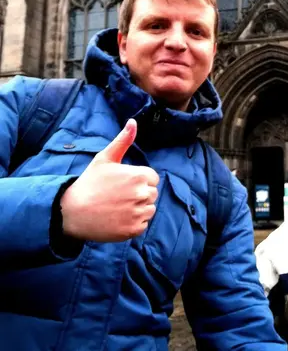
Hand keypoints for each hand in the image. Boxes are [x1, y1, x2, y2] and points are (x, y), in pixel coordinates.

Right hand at [60, 119, 159, 241]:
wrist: (71, 212)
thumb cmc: (89, 182)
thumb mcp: (105, 158)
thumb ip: (123, 140)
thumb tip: (133, 122)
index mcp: (139, 176)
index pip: (152, 178)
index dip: (138, 180)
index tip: (122, 184)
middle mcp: (142, 194)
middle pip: (152, 194)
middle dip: (139, 194)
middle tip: (118, 196)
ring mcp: (138, 213)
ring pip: (149, 209)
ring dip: (138, 209)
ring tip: (117, 207)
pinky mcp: (133, 230)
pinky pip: (143, 225)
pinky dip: (133, 223)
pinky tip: (117, 219)